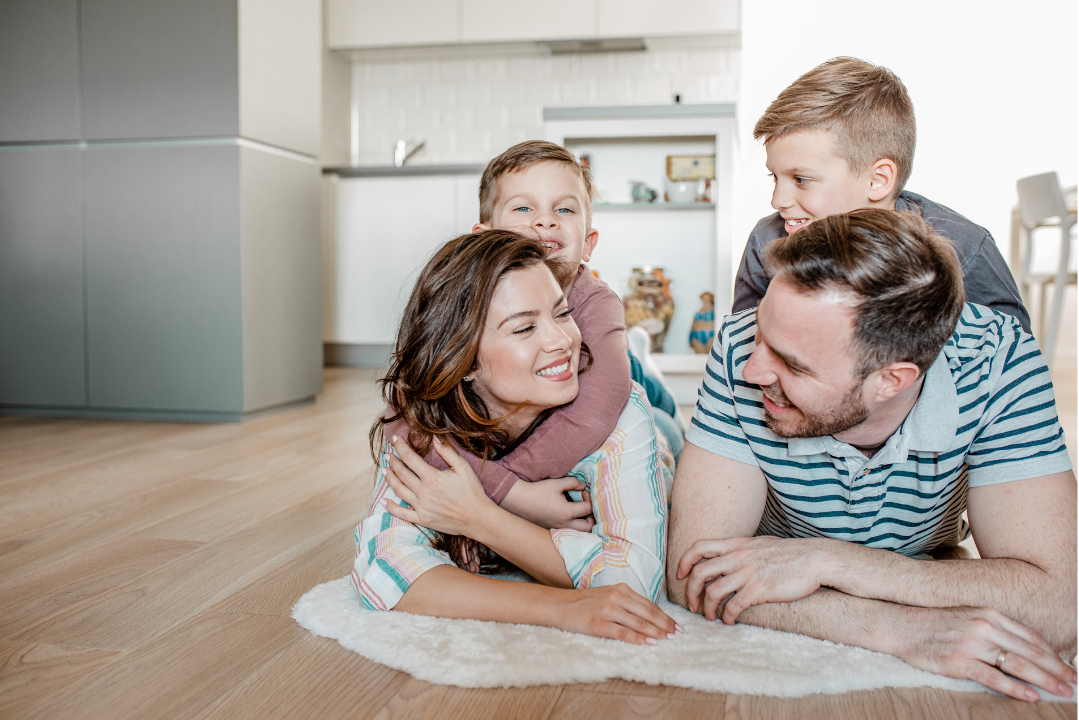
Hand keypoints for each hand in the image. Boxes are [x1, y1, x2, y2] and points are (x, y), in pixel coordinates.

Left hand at [382, 435, 493, 536]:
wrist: (477, 518)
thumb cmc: (472, 491)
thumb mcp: (463, 467)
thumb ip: (447, 452)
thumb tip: (434, 438)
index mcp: (432, 477)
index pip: (410, 458)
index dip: (401, 448)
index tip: (395, 440)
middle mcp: (423, 492)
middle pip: (402, 473)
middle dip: (393, 462)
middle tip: (387, 455)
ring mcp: (421, 507)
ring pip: (399, 491)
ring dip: (390, 479)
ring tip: (384, 471)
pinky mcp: (422, 519)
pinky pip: (402, 514)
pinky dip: (391, 507)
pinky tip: (383, 501)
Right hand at [500, 476, 594, 530]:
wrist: (519, 500)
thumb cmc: (538, 491)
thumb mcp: (557, 483)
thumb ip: (573, 483)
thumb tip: (583, 485)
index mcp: (568, 512)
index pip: (588, 508)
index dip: (589, 497)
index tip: (583, 491)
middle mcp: (565, 524)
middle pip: (588, 526)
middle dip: (592, 516)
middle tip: (587, 505)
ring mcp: (558, 529)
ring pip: (579, 532)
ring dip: (584, 523)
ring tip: (581, 512)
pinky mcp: (552, 530)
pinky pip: (569, 531)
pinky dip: (574, 526)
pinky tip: (570, 516)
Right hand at [552, 583, 682, 644]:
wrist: (558, 605)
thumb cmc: (583, 602)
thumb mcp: (607, 595)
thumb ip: (625, 601)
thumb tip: (647, 615)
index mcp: (620, 589)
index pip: (648, 604)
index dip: (664, 615)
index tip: (676, 625)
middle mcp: (616, 597)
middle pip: (647, 613)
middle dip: (666, 624)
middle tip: (679, 634)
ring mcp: (608, 611)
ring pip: (639, 623)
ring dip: (657, 632)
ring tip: (669, 639)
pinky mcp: (599, 624)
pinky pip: (624, 633)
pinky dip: (639, 638)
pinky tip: (650, 643)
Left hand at [677, 536, 829, 623]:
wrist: (816, 559)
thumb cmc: (792, 554)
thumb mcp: (761, 545)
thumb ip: (743, 550)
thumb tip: (729, 559)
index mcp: (737, 544)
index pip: (700, 547)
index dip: (685, 561)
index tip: (680, 574)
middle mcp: (738, 556)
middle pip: (700, 572)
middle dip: (690, 591)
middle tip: (692, 605)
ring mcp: (748, 572)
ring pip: (713, 592)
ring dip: (707, 608)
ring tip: (711, 617)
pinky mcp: (759, 589)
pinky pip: (733, 606)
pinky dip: (726, 617)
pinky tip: (729, 622)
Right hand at [894, 606, 1077, 700]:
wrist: (899, 625)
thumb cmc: (935, 623)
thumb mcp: (968, 616)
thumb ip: (995, 628)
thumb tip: (1024, 647)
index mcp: (988, 613)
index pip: (1030, 637)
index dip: (1053, 654)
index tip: (1069, 668)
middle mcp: (983, 626)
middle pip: (1029, 651)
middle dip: (1057, 670)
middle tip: (1075, 684)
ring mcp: (971, 644)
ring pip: (1017, 665)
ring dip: (1044, 681)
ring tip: (1062, 692)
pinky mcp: (958, 662)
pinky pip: (993, 677)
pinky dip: (1015, 689)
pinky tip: (1031, 697)